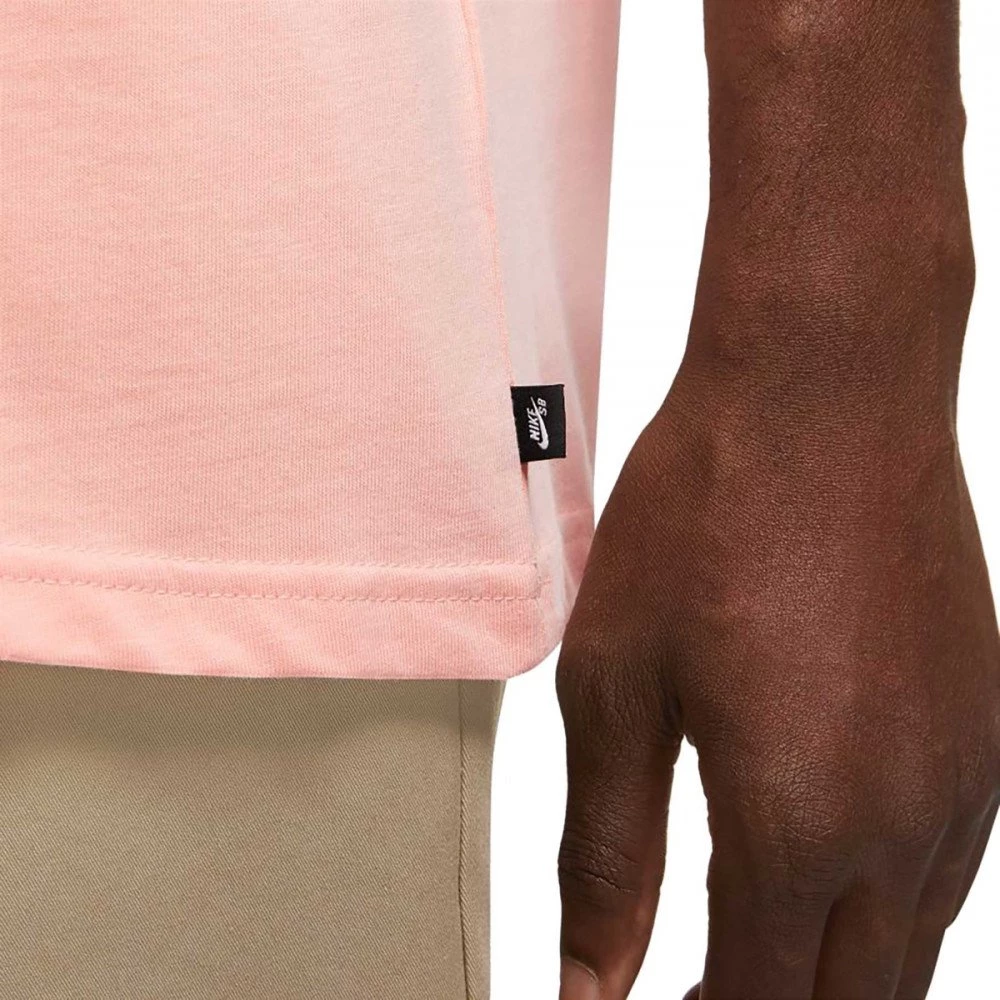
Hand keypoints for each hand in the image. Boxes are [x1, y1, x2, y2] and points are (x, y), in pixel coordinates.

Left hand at [555, 366, 999, 998]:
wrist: (826, 394)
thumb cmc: (710, 519)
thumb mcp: (617, 686)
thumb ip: (607, 850)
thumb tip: (590, 980)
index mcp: (797, 824)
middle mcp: (903, 823)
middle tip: (683, 993)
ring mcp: (962, 777)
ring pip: (906, 954)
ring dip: (827, 978)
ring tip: (743, 953)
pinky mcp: (984, 728)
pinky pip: (943, 872)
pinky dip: (881, 913)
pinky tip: (824, 872)